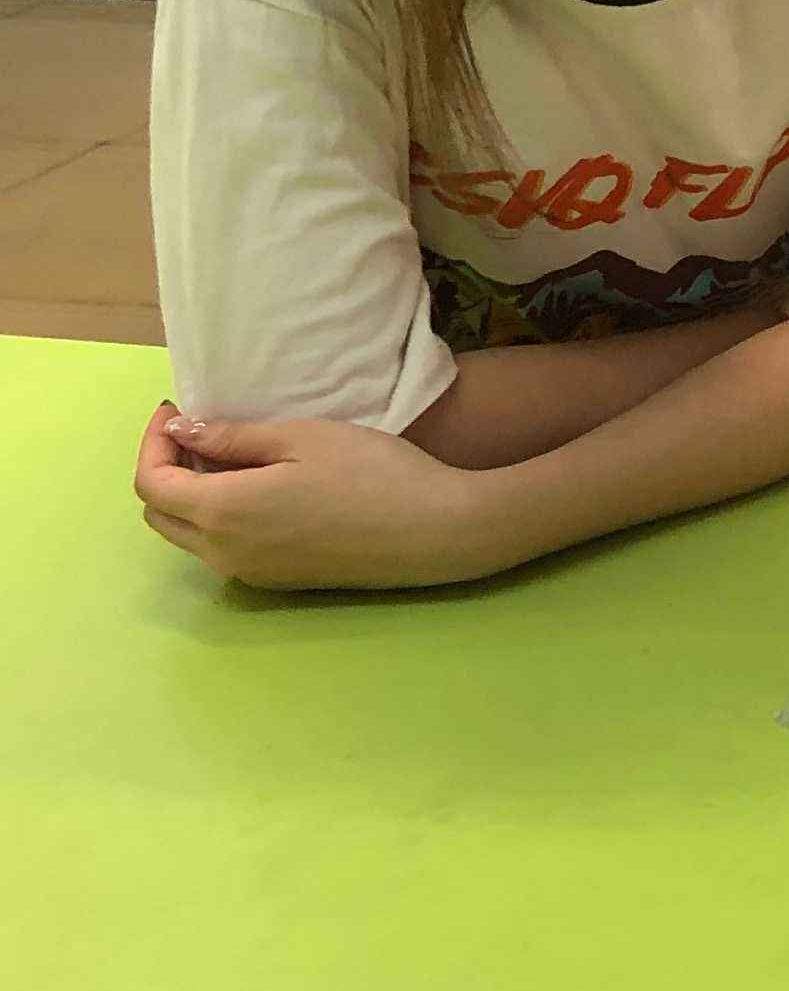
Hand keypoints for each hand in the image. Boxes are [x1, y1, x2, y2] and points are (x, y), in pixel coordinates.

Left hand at [132, 403, 519, 589]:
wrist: (435, 531)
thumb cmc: (373, 472)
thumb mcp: (302, 437)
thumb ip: (233, 437)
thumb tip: (182, 432)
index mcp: (223, 511)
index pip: (152, 483)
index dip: (153, 443)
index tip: (176, 410)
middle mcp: (223, 552)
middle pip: (160, 514)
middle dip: (165, 468)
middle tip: (197, 431)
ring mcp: (249, 572)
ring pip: (189, 534)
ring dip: (192, 494)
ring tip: (229, 455)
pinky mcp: (275, 580)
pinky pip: (222, 548)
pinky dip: (219, 516)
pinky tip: (258, 489)